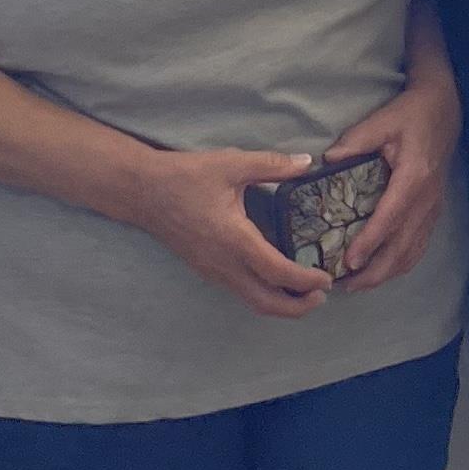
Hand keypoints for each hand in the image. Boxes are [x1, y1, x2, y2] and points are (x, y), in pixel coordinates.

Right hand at [122, 147, 336, 318]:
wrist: (142, 192)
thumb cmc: (184, 177)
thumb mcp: (230, 164)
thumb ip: (272, 165)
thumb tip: (306, 162)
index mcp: (234, 239)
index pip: (277, 273)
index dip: (306, 281)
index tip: (327, 278)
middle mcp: (224, 264)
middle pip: (266, 303)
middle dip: (298, 307)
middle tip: (322, 295)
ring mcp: (213, 271)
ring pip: (252, 301)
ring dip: (281, 304)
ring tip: (305, 291)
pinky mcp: (206, 270)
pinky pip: (240, 291)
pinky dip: (263, 294)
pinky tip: (275, 279)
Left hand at [325, 70, 458, 294]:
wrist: (444, 111)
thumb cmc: (411, 116)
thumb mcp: (381, 121)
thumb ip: (354, 141)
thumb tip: (325, 162)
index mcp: (413, 178)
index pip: (390, 218)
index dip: (370, 243)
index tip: (350, 262)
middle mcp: (426, 200)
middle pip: (402, 247)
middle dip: (375, 272)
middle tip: (346, 285)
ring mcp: (432, 209)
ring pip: (411, 253)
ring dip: (386, 274)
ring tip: (358, 285)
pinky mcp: (433, 212)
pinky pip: (418, 246)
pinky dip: (400, 265)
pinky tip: (382, 272)